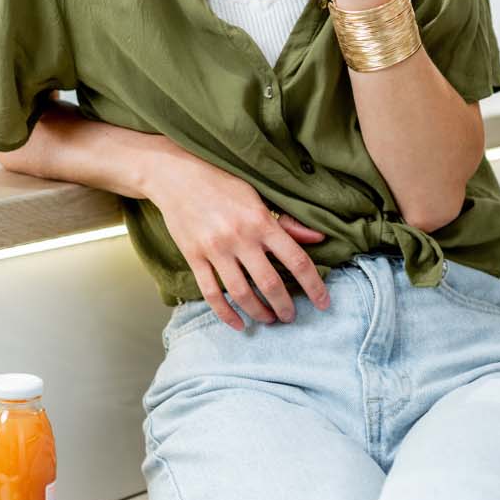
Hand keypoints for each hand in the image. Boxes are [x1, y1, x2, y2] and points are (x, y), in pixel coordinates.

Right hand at [146, 151, 329, 329]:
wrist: (177, 175)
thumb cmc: (222, 184)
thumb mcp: (258, 196)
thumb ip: (287, 221)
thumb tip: (317, 238)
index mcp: (261, 220)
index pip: (296, 260)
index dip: (313, 286)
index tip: (323, 303)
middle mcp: (240, 237)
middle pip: (270, 284)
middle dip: (284, 307)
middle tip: (290, 316)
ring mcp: (215, 249)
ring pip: (242, 294)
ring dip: (259, 313)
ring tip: (268, 319)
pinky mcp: (194, 256)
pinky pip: (211, 293)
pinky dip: (226, 314)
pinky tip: (238, 323)